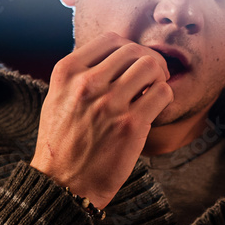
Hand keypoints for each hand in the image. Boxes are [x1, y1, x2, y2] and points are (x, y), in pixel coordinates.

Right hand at [30, 32, 172, 207]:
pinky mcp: (130, 124)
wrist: (62, 185)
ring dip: (160, 77)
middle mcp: (87, 84)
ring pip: (151, 66)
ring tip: (154, 91)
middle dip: (150, 61)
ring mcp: (109, 103)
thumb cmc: (63, 142)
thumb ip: (82, 73)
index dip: (130, 49)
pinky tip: (154, 108)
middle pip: (135, 50)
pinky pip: (163, 93)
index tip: (133, 65)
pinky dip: (165, 97)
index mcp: (67, 73)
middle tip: (153, 78)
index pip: (111, 40)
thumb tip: (116, 55)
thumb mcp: (58, 97)